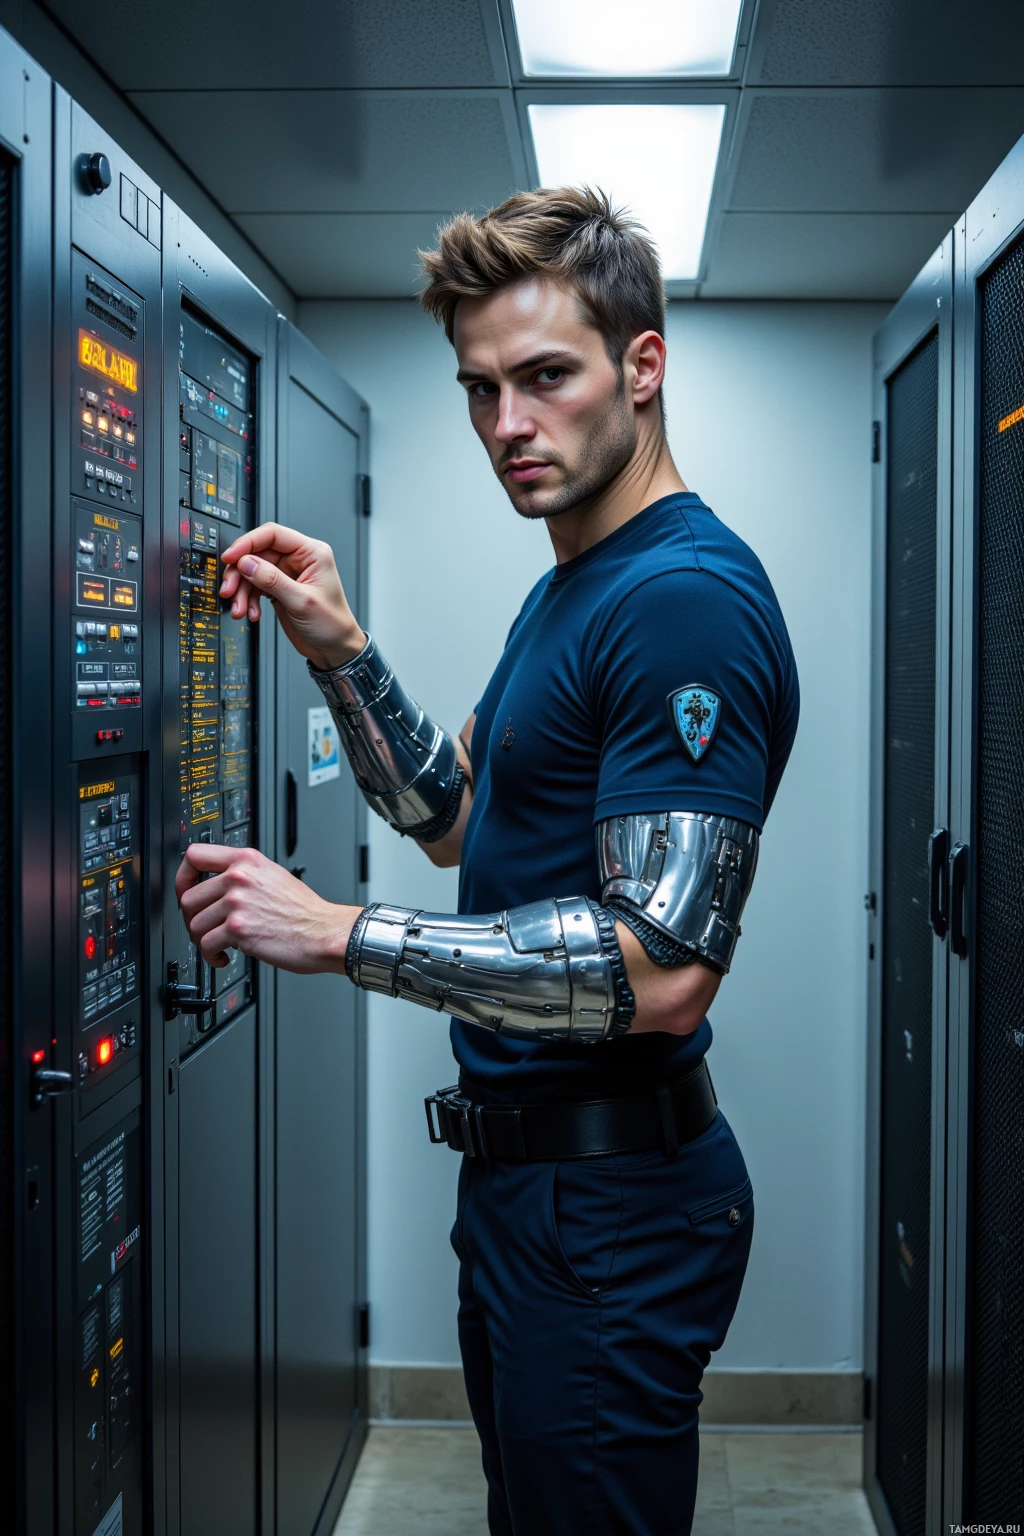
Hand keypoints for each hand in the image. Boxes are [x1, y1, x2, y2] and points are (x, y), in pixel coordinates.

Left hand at [175, 842, 361, 973]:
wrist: (324, 932)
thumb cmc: (304, 910)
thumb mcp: (273, 875)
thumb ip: (244, 874)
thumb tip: (214, 885)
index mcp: (246, 860)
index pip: (194, 855)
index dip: (183, 876)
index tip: (185, 889)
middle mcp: (239, 878)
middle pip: (188, 898)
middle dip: (193, 918)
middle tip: (206, 928)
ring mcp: (238, 903)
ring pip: (194, 924)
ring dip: (203, 940)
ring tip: (219, 945)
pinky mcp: (239, 930)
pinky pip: (206, 945)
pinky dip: (211, 956)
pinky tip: (224, 956)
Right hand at [219, 521, 364, 670]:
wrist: (334, 649)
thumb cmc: (332, 624)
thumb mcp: (302, 601)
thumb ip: (272, 580)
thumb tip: (246, 563)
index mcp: (311, 553)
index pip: (273, 535)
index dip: (248, 543)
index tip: (231, 557)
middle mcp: (298, 560)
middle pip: (257, 553)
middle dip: (240, 572)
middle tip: (229, 589)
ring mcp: (286, 574)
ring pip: (252, 571)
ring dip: (241, 590)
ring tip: (239, 608)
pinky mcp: (278, 589)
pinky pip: (254, 586)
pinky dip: (247, 599)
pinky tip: (251, 612)